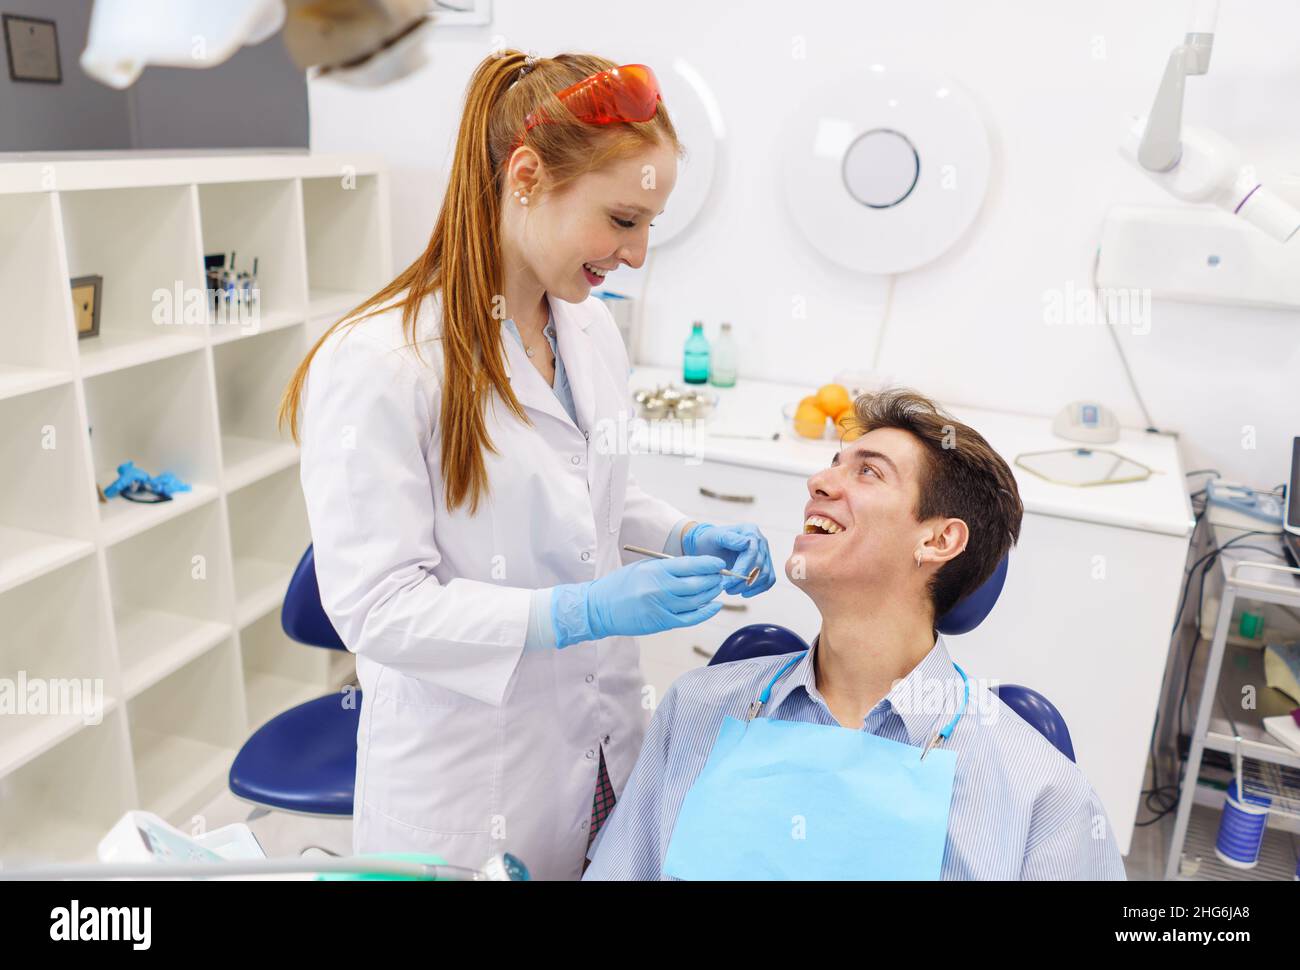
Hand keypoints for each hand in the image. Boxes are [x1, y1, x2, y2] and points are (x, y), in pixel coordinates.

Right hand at [551, 555, 725, 646]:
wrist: (600, 608)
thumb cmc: (621, 585)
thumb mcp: (643, 567)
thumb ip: (667, 567)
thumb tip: (695, 566)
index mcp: (655, 570)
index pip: (690, 565)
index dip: (708, 564)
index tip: (718, 563)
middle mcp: (660, 589)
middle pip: (697, 584)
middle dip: (713, 579)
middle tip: (721, 576)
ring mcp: (662, 607)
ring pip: (696, 601)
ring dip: (711, 594)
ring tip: (717, 588)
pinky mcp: (662, 623)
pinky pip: (690, 618)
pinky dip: (705, 612)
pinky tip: (715, 606)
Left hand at [682, 522, 775, 596]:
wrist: (709, 547)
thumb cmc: (709, 541)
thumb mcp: (714, 537)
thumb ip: (728, 538)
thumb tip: (746, 543)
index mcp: (750, 531)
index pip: (752, 554)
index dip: (741, 570)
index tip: (727, 582)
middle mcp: (761, 541)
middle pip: (759, 566)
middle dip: (742, 581)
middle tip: (726, 588)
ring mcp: (765, 554)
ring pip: (765, 575)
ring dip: (749, 587)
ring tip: (731, 590)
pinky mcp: (766, 565)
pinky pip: (768, 580)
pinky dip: (758, 589)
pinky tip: (744, 593)